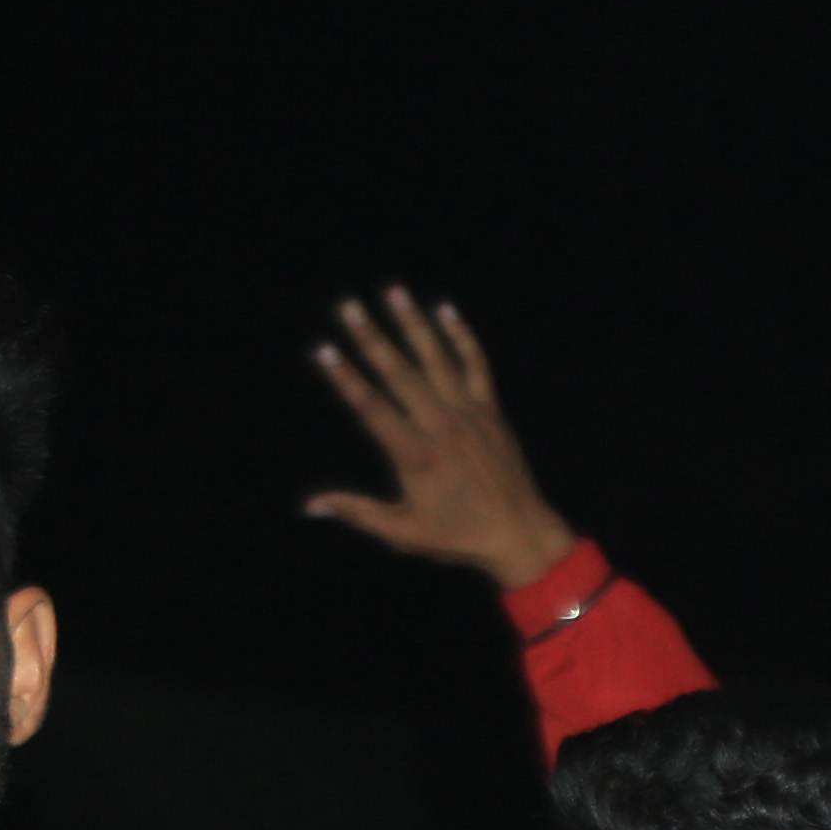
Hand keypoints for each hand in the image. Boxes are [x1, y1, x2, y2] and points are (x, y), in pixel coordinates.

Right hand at [305, 292, 579, 588]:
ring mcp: (469, 414)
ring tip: (393, 292)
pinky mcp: (491, 411)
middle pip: (399, 373)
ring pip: (437, 359)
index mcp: (415, 454)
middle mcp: (441, 426)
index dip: (345, 377)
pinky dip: (462, 337)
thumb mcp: (403, 531)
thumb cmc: (459, 537)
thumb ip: (356, 511)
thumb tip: (309, 505)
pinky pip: (476, 365)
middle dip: (371, 338)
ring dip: (413, 324)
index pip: (371, 407)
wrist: (521, 535)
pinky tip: (445, 310)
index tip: (323, 349)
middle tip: (348, 306)